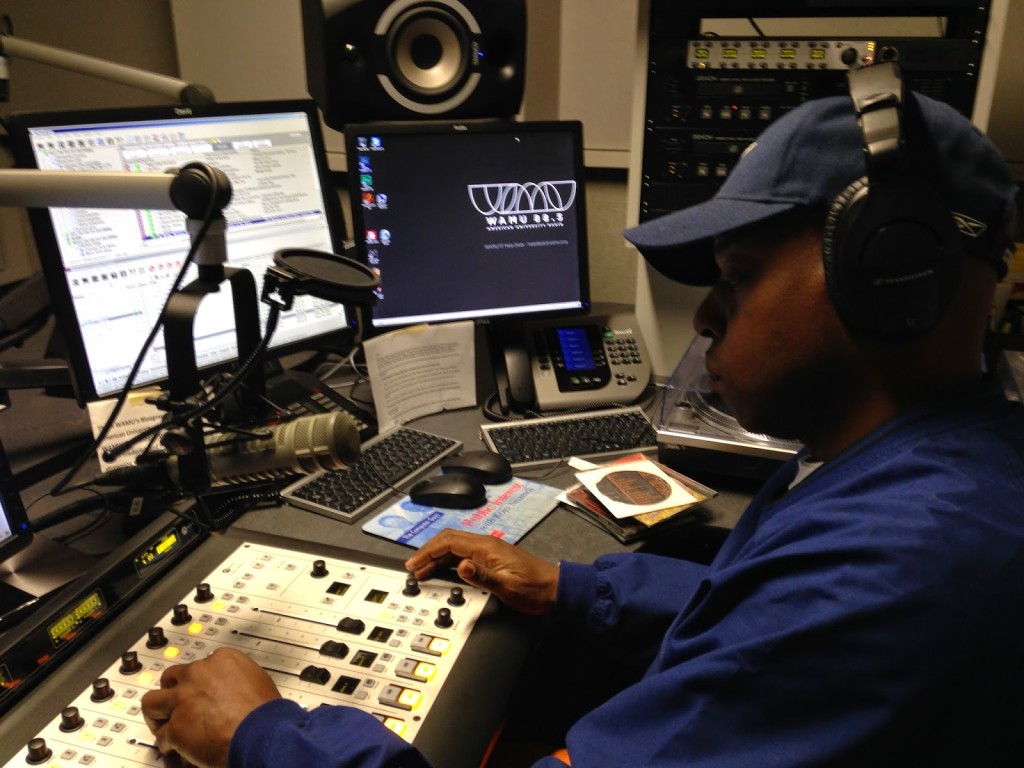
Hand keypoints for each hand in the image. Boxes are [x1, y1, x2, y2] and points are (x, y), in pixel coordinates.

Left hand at [141, 647, 280, 767]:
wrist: (262, 734)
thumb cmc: (266, 712)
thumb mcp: (258, 680)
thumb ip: (238, 678)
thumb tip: (234, 689)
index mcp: (222, 659)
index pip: (199, 664)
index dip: (196, 680)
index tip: (196, 689)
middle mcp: (199, 674)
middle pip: (171, 677)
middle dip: (172, 691)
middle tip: (175, 703)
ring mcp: (184, 699)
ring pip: (152, 701)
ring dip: (157, 714)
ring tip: (160, 723)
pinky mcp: (176, 726)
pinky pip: (162, 735)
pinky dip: (167, 743)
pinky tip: (173, 748)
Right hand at [405, 529, 558, 615]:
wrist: (555, 590)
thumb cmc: (534, 589)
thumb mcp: (508, 586)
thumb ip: (482, 576)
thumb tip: (461, 566)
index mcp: (486, 548)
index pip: (449, 542)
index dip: (428, 551)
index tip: (414, 563)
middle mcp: (485, 545)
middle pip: (449, 542)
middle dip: (428, 553)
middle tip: (413, 567)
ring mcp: (488, 552)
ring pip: (454, 548)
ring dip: (436, 558)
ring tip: (422, 571)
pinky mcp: (491, 560)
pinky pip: (463, 556)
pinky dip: (448, 562)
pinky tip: (442, 571)